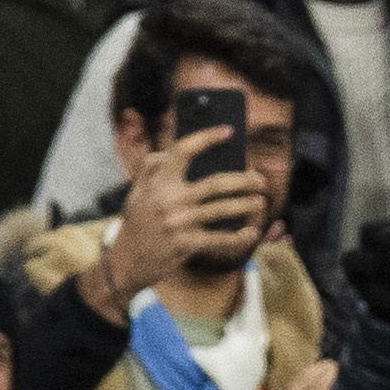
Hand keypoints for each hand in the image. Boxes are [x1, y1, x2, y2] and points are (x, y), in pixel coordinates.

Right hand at [94, 126, 271, 317]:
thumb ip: (154, 168)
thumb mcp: (139, 189)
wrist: (128, 258)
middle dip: (243, 180)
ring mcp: (178, 222)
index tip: (227, 131)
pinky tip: (253, 232)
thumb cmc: (140, 220)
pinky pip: (222, 238)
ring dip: (247, 205)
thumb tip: (177, 150)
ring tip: (261, 201)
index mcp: (156, 180)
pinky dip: (241, 236)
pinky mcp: (187, 244)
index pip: (182, 150)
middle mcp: (168, 198)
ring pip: (222, 210)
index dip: (206, 138)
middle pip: (215, 183)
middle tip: (261, 179)